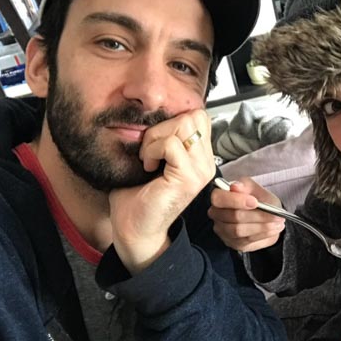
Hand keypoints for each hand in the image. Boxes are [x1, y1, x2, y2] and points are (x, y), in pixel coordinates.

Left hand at [109, 110, 214, 272]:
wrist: (134, 228)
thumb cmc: (138, 195)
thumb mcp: (153, 157)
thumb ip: (162, 136)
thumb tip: (152, 111)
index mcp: (200, 157)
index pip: (197, 116)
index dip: (172, 119)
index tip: (153, 141)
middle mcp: (206, 163)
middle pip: (194, 116)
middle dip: (163, 126)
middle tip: (149, 149)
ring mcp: (201, 170)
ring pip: (185, 125)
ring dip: (157, 137)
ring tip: (148, 158)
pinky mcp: (189, 178)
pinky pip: (172, 144)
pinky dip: (153, 150)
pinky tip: (146, 166)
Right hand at [208, 177, 285, 251]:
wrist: (266, 214)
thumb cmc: (257, 199)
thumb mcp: (254, 188)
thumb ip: (246, 186)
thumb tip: (235, 186)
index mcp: (219, 197)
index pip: (218, 198)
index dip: (236, 200)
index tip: (255, 202)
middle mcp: (217, 215)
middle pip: (233, 217)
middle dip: (257, 216)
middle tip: (275, 215)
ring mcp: (223, 231)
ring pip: (240, 231)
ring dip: (262, 226)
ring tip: (277, 221)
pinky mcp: (233, 243)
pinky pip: (247, 241)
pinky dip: (263, 234)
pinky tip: (273, 228)